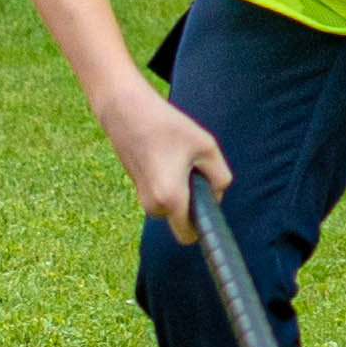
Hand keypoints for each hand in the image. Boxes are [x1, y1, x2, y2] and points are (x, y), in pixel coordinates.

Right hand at [96, 77, 227, 236]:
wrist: (125, 110)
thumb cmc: (168, 126)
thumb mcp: (207, 148)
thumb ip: (221, 178)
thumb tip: (215, 195)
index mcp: (171, 199)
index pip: (188, 236)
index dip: (202, 226)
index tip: (209, 207)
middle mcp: (153, 205)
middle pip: (183, 218)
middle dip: (193, 200)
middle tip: (193, 167)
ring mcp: (141, 197)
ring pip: (172, 204)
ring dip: (181, 188)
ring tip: (177, 157)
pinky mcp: (136, 185)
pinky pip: (162, 193)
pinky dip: (169, 180)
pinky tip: (164, 154)